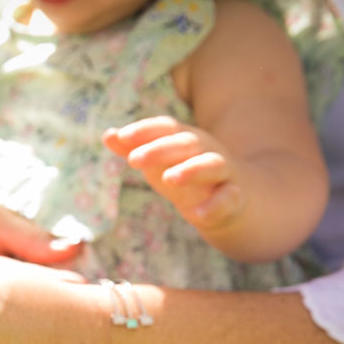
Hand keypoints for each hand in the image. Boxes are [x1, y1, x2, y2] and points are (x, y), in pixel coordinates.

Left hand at [103, 116, 244, 231]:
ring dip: (192, 169)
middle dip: (160, 149)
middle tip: (133, 160)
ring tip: (168, 179)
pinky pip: (229, 198)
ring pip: (213, 164)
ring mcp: (223, 173)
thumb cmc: (187, 175)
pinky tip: (197, 216)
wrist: (233, 198)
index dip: (145, 130)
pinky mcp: (234, 197)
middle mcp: (206, 151)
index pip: (166, 127)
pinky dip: (215, 206)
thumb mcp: (160, 162)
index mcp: (185, 139)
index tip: (121, 137)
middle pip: (187, 143)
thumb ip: (134, 149)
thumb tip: (108, 134)